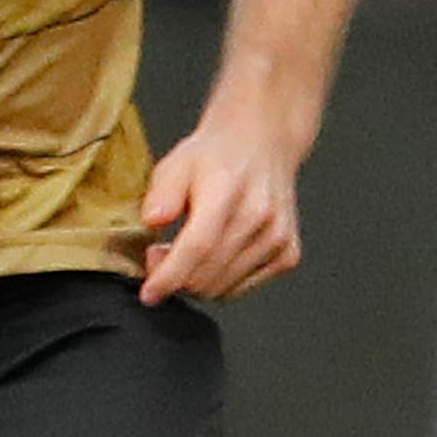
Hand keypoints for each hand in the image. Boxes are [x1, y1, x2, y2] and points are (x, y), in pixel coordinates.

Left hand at [139, 111, 306, 305]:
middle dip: (174, 278)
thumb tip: (152, 221)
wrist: (262, 144)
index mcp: (227, 191)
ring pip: (222, 289)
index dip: (169, 277)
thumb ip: (161, 194)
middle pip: (207, 275)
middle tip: (160, 255)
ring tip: (186, 252)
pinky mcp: (287, 254)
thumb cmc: (217, 156)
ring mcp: (277, 238)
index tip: (149, 293)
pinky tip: (213, 256)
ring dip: (196, 282)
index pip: (197, 247)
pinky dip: (221, 282)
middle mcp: (258, 217)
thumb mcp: (176, 163)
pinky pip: (242, 289)